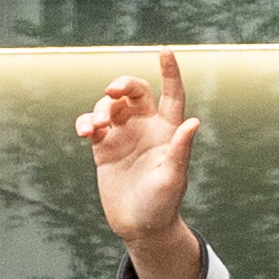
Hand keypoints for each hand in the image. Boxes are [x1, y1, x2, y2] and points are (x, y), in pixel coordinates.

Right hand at [73, 51, 205, 278]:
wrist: (139, 227)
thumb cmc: (162, 205)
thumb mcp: (173, 179)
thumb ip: (180, 150)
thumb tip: (193, 122)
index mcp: (168, 131)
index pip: (172, 94)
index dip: (170, 72)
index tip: (165, 51)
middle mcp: (147, 128)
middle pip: (135, 92)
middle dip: (122, 85)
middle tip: (111, 92)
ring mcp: (124, 136)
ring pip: (110, 107)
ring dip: (101, 109)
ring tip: (96, 127)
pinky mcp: (104, 148)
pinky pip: (93, 125)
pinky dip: (87, 122)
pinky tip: (85, 131)